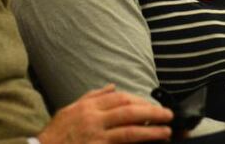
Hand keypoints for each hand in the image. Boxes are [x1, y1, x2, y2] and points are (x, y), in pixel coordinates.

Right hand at [38, 85, 172, 143]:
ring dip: (150, 131)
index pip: (120, 98)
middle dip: (151, 112)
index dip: (140, 101)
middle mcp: (93, 120)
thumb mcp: (71, 109)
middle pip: (128, 111)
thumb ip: (93, 97)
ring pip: (128, 131)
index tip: (152, 105)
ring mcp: (96, 138)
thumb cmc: (57, 133)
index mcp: (88, 107)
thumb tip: (112, 86)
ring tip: (165, 131)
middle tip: (168, 115)